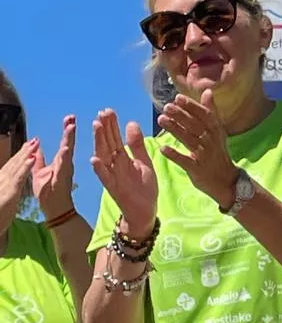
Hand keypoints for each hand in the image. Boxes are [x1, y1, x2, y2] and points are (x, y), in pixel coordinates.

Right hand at [0, 138, 37, 234]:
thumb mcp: (4, 199)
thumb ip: (7, 189)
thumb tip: (10, 184)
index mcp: (2, 182)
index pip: (12, 166)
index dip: (21, 156)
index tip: (29, 146)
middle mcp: (2, 179)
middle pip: (15, 163)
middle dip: (25, 151)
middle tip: (35, 139)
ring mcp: (5, 184)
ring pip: (17, 166)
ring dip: (26, 154)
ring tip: (35, 143)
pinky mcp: (9, 191)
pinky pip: (19, 177)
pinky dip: (25, 166)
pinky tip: (32, 158)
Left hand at [31, 115, 76, 221]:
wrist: (54, 210)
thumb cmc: (48, 192)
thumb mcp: (39, 172)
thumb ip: (38, 159)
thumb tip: (35, 146)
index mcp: (60, 162)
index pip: (64, 143)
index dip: (67, 131)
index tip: (69, 118)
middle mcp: (65, 165)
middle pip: (68, 144)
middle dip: (70, 131)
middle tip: (72, 117)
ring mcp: (65, 172)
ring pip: (67, 153)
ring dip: (69, 140)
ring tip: (71, 127)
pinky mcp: (62, 179)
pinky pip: (64, 167)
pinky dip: (65, 158)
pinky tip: (67, 149)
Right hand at [91, 110, 158, 234]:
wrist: (145, 212)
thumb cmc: (144, 188)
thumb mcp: (144, 163)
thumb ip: (137, 145)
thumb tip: (131, 123)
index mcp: (122, 158)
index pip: (115, 138)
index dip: (112, 125)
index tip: (108, 110)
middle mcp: (115, 165)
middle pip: (108, 143)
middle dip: (104, 128)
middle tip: (102, 112)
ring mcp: (113, 176)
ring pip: (104, 156)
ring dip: (99, 141)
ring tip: (96, 126)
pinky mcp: (114, 188)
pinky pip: (105, 178)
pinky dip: (100, 169)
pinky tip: (94, 159)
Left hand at [157, 90, 238, 205]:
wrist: (225, 180)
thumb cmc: (217, 153)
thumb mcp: (218, 131)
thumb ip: (211, 111)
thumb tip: (207, 91)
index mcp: (216, 131)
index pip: (204, 115)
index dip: (191, 106)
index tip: (178, 98)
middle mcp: (211, 141)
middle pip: (195, 126)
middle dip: (181, 115)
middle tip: (166, 107)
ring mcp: (204, 156)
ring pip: (189, 140)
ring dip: (175, 129)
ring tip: (161, 120)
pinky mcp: (197, 169)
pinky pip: (185, 161)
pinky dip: (174, 154)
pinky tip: (163, 148)